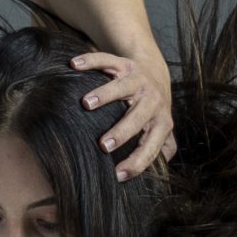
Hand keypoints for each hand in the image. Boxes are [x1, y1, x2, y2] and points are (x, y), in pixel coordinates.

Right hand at [70, 47, 176, 180]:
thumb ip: (162, 148)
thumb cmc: (153, 109)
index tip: (118, 175)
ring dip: (104, 94)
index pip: (151, 145)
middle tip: (104, 145)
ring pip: (122, 86)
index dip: (138, 161)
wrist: (156, 71)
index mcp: (161, 121)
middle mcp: (152, 100)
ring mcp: (138, 80)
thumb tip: (158, 176)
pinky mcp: (124, 64)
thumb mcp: (161, 128)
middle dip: (122, 131)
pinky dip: (90, 61)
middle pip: (138, 116)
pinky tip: (74, 65)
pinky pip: (107, 60)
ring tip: (86, 104)